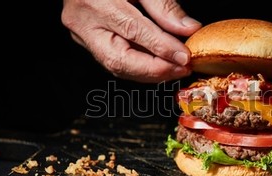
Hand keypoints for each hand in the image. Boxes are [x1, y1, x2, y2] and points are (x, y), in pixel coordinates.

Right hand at [61, 0, 200, 82]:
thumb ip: (163, 6)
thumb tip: (188, 29)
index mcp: (94, 2)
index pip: (132, 30)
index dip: (162, 47)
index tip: (184, 56)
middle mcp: (84, 23)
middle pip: (119, 59)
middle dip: (155, 70)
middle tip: (182, 69)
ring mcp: (84, 36)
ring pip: (117, 66)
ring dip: (150, 73)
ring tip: (176, 69)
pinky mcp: (89, 43)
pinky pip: (116, 61)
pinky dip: (141, 67)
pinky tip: (161, 65)